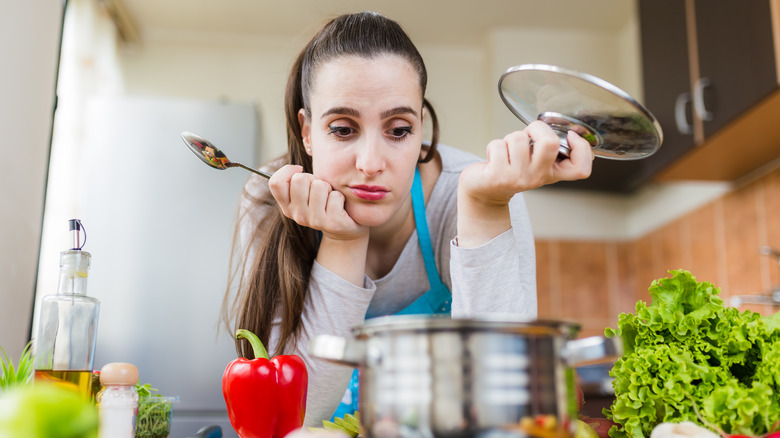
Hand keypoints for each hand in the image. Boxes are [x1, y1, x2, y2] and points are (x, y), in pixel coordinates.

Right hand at [268, 165, 366, 240]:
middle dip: (313, 178)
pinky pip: (335, 196)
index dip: (287, 171)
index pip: (275, 183)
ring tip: (329, 198)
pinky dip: (340, 197)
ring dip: (328, 188)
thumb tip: (297, 168)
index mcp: (287, 207)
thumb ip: (296, 182)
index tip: (300, 170)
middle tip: (320, 191)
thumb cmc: (323, 203)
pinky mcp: (331, 223)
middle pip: (299, 179)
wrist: (343, 229)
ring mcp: (314, 220)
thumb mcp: (305, 193)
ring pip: (319, 185)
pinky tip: (339, 207)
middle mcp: (297, 215)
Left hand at [459, 120, 592, 206]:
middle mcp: (538, 177)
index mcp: (552, 173)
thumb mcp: (536, 163)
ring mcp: (518, 178)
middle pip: (550, 143)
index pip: (581, 169)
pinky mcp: (497, 176)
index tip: (570, 136)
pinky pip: (497, 145)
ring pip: (518, 138)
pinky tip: (494, 158)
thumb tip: (555, 126)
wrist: (486, 190)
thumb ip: (548, 150)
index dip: (582, 148)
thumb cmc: (513, 169)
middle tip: (528, 135)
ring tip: (507, 151)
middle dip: (537, 128)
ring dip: (509, 138)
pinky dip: (493, 146)